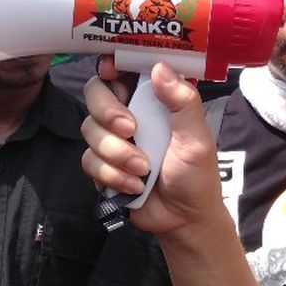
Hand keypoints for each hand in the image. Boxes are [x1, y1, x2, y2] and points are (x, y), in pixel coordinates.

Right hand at [81, 59, 221, 236]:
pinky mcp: (102, 165)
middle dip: (108, 112)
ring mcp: (112, 139)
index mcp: (153, 99)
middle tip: (130, 129)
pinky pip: (89, 161)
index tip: (111, 70)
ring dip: (116, 153)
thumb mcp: (197, 137)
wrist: (184, 220)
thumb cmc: (197, 175)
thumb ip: (182, 102)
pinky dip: (112, 175)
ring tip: (144, 170)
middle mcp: (129, 113)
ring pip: (89, 129)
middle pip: (95, 93)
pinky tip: (135, 186)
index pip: (124, 70)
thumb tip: (160, 68)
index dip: (112, 65)